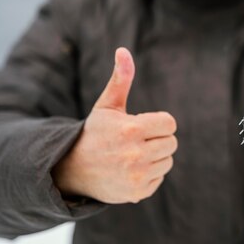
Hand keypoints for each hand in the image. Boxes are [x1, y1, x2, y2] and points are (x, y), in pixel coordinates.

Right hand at [52, 47, 177, 203]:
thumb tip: (123, 50)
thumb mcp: (107, 105)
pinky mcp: (137, 193)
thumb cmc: (95, 132)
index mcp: (131, 130)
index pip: (169, 123)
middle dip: (156, 139)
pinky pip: (160, 177)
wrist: (73, 169)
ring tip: (131, 155)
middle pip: (171, 142)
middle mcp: (135, 155)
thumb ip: (121, 79)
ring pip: (167, 160)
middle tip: (135, 141)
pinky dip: (149, 174)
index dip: (158, 122)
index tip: (140, 125)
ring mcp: (136, 176)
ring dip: (155, 156)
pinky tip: (129, 170)